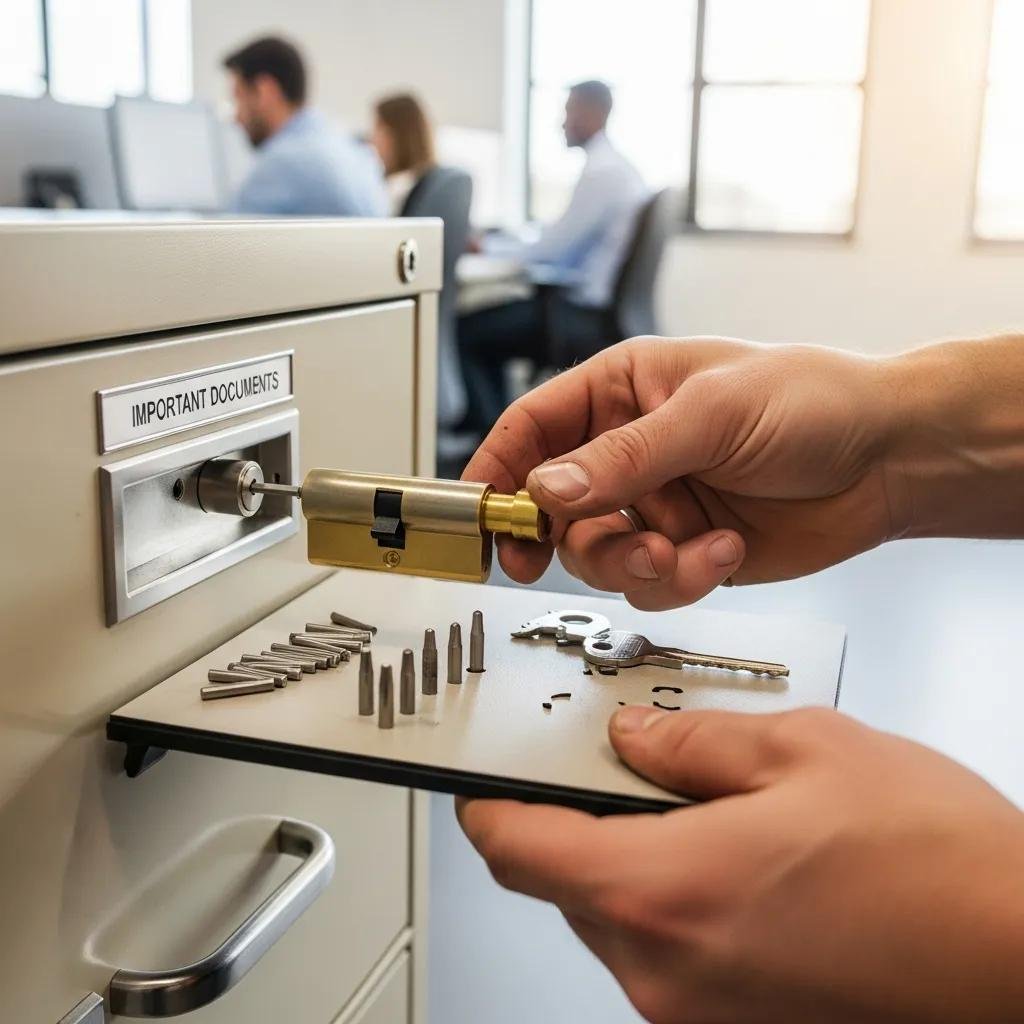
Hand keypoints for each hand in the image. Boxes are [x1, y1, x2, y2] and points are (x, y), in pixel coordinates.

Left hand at [458, 706, 1023, 1023]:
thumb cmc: (937, 867)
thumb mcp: (806, 751)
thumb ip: (696, 739)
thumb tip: (638, 739)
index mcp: (663, 891)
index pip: (518, 846)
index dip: (488, 802)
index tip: (480, 774)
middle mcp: (665, 970)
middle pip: (563, 881)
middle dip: (575, 817)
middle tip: (615, 762)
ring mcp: (697, 1012)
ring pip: (615, 916)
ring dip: (631, 856)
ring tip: (698, 804)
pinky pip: (666, 951)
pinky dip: (673, 897)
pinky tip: (736, 857)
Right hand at [464, 336, 900, 608]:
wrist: (890, 460)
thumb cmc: (813, 399)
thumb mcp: (711, 413)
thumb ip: (625, 456)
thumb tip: (547, 486)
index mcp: (623, 392)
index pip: (532, 428)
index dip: (497, 470)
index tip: (477, 513)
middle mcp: (630, 453)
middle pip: (554, 509)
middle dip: (569, 537)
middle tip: (573, 549)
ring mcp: (657, 506)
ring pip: (598, 557)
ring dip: (633, 564)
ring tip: (681, 549)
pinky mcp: (687, 552)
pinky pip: (652, 585)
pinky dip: (682, 579)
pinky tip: (724, 550)